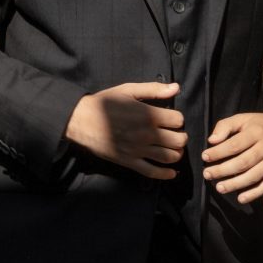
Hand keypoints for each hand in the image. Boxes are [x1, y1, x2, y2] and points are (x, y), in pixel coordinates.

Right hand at [65, 81, 186, 178]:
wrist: (82, 120)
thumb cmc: (104, 102)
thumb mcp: (128, 90)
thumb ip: (153, 89)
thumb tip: (176, 87)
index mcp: (148, 115)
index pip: (178, 120)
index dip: (178, 118)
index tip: (171, 118)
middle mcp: (146, 134)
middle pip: (178, 140)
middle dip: (180, 136)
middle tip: (174, 134)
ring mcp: (138, 150)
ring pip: (169, 157)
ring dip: (176, 153)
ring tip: (172, 148)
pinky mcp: (129, 162)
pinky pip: (152, 172)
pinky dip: (165, 174)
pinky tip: (171, 172)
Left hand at [202, 110, 262, 202]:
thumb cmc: (261, 125)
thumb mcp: (243, 118)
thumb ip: (225, 126)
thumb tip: (212, 140)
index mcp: (255, 133)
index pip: (234, 145)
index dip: (218, 152)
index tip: (205, 157)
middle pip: (243, 162)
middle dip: (223, 170)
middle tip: (207, 174)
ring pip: (253, 176)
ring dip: (235, 184)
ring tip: (219, 188)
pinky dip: (254, 194)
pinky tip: (241, 198)